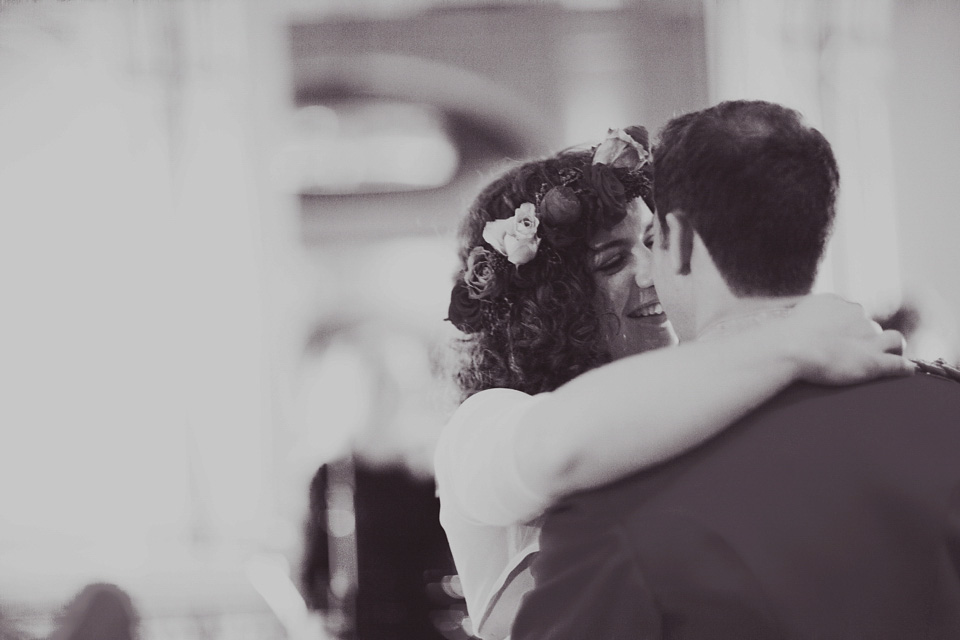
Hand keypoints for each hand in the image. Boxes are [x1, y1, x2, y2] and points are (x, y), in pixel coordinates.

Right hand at [784, 293, 914, 385]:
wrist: (791, 347)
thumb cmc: (784, 333)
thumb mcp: (793, 312)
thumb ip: (804, 311)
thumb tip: (801, 314)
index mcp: (838, 303)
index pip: (852, 312)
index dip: (848, 326)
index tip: (838, 338)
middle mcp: (857, 316)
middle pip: (870, 325)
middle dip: (865, 337)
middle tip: (851, 353)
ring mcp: (868, 338)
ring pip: (893, 339)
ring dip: (891, 347)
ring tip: (886, 357)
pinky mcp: (874, 362)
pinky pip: (899, 364)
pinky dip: (904, 368)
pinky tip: (906, 371)